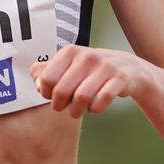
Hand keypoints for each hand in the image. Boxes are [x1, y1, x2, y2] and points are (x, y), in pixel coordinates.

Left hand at [30, 45, 147, 117]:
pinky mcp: (120, 78)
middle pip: (62, 91)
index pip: (47, 79)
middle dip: (59, 105)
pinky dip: (95, 109)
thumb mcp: (67, 66)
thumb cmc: (89, 71)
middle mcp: (87, 56)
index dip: (46, 93)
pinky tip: (94, 108)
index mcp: (70, 51)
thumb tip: (36, 82)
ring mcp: (105, 66)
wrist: (126, 67)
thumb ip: (46, 72)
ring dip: (76, 111)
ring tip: (76, 111)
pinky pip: (102, 100)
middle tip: (63, 107)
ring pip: (81, 98)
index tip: (52, 96)